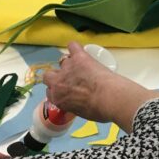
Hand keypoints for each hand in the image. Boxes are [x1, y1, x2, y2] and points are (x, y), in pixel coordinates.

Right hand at [42, 43, 158, 130]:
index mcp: (57, 98)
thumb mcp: (80, 113)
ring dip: (70, 64)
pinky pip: (72, 46)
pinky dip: (75, 47)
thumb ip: (73, 104)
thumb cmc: (99, 110)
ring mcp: (67, 68)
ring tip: (82, 67)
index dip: (58, 90)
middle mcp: (58, 82)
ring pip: (62, 61)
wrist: (109, 98)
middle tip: (70, 79)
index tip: (66, 90)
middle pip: (48, 75)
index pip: (50, 92)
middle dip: (57, 77)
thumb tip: (78, 102)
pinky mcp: (79, 57)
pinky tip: (79, 50)